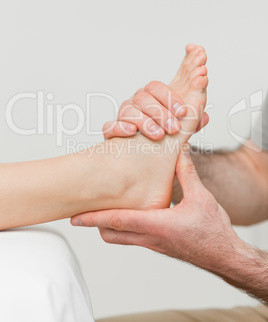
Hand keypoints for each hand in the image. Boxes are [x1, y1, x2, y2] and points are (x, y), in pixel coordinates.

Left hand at [71, 144, 238, 272]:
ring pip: (121, 238)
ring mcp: (153, 244)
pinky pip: (133, 238)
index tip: (76, 216)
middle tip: (83, 212)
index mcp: (157, 225)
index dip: (94, 217)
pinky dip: (123, 228)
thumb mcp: (201, 197)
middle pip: (111, 234)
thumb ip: (186, 172)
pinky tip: (129, 215)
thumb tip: (179, 151)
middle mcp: (150, 238)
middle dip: (94, 224)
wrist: (224, 256)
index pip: (117, 221)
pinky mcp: (159, 246)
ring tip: (101, 211)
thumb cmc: (213, 231)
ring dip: (108, 226)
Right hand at [102, 81, 208, 140]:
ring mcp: (122, 118)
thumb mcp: (182, 133)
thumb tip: (205, 117)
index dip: (169, 97)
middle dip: (161, 112)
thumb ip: (192, 123)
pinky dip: (120, 127)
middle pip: (143, 97)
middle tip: (174, 129)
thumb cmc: (164, 143)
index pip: (155, 87)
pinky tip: (131, 132)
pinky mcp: (111, 134)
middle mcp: (135, 105)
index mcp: (151, 99)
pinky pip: (110, 127)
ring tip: (158, 135)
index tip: (182, 113)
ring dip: (145, 122)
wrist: (144, 165)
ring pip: (128, 110)